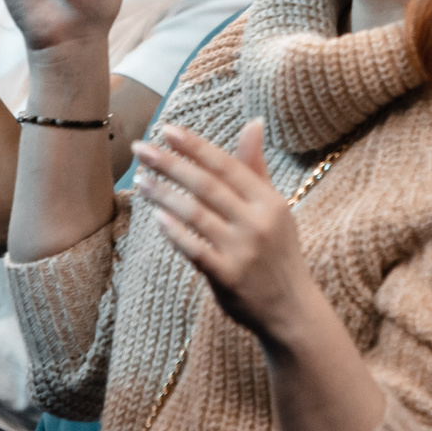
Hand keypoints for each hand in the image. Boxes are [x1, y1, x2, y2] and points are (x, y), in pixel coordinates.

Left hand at [135, 120, 318, 343]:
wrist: (291, 308)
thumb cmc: (278, 251)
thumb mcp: (275, 207)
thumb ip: (256, 168)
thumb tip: (253, 122)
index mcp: (270, 201)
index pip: (226, 165)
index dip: (195, 146)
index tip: (166, 129)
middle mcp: (258, 222)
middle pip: (207, 185)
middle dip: (171, 164)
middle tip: (141, 148)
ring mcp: (242, 250)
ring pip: (195, 214)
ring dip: (164, 195)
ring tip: (140, 180)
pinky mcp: (227, 276)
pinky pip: (194, 249)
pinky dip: (174, 232)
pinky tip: (155, 217)